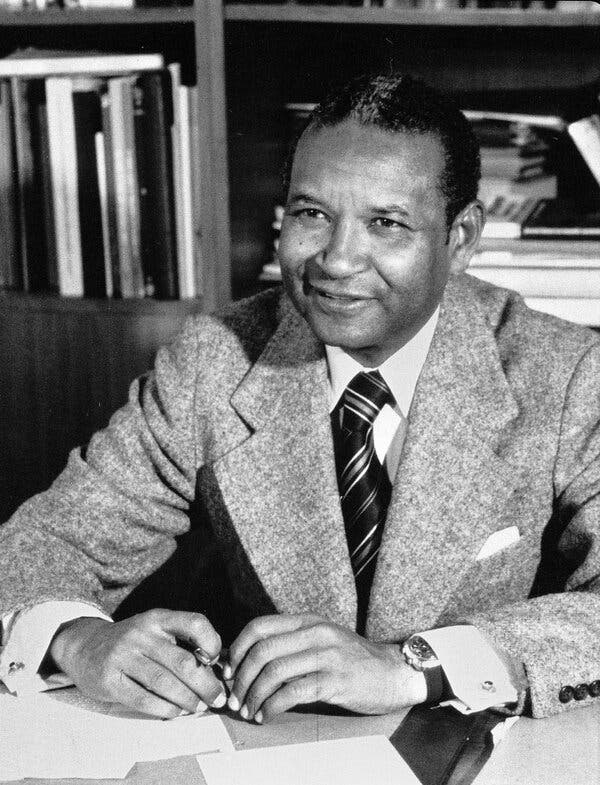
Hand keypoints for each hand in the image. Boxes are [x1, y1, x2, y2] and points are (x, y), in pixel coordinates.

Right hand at [48, 609, 226, 717]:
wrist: (85, 646)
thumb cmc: (134, 642)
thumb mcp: (156, 631)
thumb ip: (183, 642)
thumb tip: (219, 666)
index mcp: (158, 618)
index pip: (194, 622)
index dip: (212, 641)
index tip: (215, 660)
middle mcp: (141, 633)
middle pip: (182, 662)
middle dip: (206, 684)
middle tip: (218, 698)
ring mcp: (123, 655)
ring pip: (164, 682)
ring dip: (187, 699)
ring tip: (198, 707)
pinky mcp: (109, 680)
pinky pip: (142, 698)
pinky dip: (163, 709)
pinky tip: (174, 712)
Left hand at [225, 614, 426, 722]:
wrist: (393, 672)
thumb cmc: (352, 660)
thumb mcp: (321, 640)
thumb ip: (291, 644)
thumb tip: (247, 661)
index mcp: (307, 621)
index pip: (259, 626)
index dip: (237, 649)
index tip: (229, 671)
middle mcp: (315, 633)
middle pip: (263, 650)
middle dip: (241, 678)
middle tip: (235, 699)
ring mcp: (326, 655)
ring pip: (275, 672)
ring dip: (254, 696)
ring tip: (249, 711)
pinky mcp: (335, 681)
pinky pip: (293, 693)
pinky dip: (273, 706)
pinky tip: (268, 715)